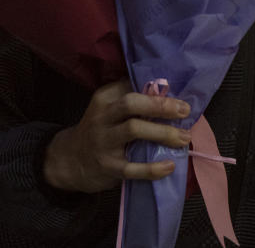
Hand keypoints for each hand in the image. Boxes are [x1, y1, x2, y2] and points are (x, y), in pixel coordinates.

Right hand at [43, 79, 191, 193]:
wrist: (70, 160)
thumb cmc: (99, 131)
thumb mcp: (107, 109)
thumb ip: (130, 101)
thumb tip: (168, 93)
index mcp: (104, 98)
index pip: (131, 85)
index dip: (156, 89)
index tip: (179, 93)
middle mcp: (102, 117)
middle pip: (131, 103)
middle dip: (161, 105)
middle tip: (184, 111)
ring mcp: (103, 142)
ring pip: (133, 130)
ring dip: (163, 133)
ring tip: (184, 138)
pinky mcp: (107, 167)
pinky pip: (132, 167)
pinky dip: (153, 168)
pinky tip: (170, 165)